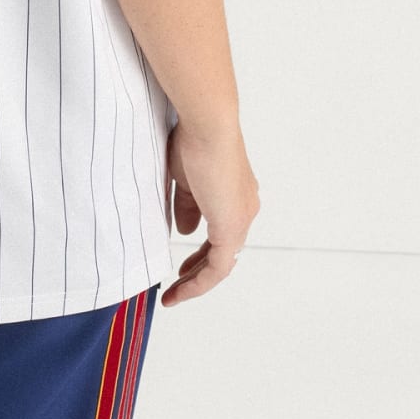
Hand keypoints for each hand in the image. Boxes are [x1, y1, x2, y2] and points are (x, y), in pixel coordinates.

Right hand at [162, 117, 259, 306]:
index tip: (181, 262)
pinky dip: (199, 281)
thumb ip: (187, 206)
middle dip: (198, 270)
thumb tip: (186, 231)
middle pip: (222, 252)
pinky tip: (181, 288)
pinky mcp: (232, 227)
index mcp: (235, 195)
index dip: (200, 251)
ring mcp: (240, 219)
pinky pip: (218, 267)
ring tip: (175, 293)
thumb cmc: (194, 138)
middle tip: (178, 283)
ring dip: (197, 280)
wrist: (208, 125)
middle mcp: (244, 208)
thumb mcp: (185, 179)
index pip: (220, 232)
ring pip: (221, 263)